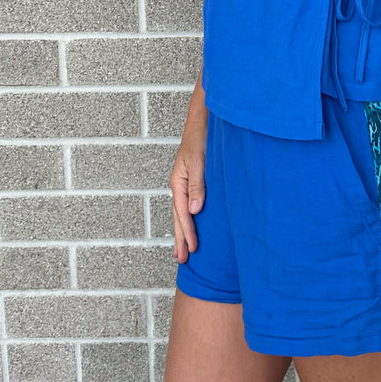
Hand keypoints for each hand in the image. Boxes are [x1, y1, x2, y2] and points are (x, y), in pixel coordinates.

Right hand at [169, 121, 206, 263]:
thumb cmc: (200, 138)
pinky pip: (189, 204)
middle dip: (181, 238)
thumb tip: (194, 211)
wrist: (202, 120)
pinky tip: (193, 224)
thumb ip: (197, 185)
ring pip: (182, 212)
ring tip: (184, 250)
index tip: (192, 250)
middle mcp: (179, 185)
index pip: (182, 214)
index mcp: (178, 182)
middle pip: (178, 217)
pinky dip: (188, 218)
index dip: (188, 232)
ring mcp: (185, 183)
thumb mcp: (199, 161)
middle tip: (182, 261)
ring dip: (183, 231)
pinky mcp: (193, 180)